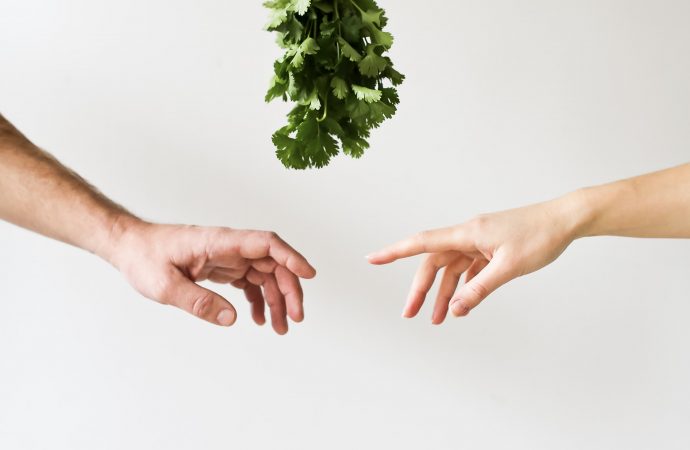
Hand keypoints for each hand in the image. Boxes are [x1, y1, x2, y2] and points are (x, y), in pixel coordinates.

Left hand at [104, 218, 315, 333]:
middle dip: (288, 289)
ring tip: (280, 327)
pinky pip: (249, 282)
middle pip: (272, 262)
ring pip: (264, 274)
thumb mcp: (165, 286)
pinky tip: (259, 318)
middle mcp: (228, 246)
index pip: (265, 243)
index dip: (291, 256)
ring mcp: (226, 256)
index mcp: (219, 242)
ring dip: (276, 299)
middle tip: (294, 318)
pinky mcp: (221, 266)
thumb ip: (198, 302)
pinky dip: (258, 299)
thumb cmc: (143, 258)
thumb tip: (231, 319)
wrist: (129, 248)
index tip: (308, 274)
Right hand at [367, 194, 585, 323]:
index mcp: (467, 233)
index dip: (394, 252)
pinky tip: (462, 304)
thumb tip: (456, 309)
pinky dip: (463, 286)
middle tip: (410, 314)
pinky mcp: (491, 248)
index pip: (422, 242)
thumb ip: (479, 289)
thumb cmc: (540, 236)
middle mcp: (468, 235)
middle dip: (421, 289)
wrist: (566, 220)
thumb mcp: (508, 267)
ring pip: (452, 269)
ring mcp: (480, 241)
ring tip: (438, 319)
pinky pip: (469, 269)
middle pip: (434, 262)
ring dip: (444, 293)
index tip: (372, 259)